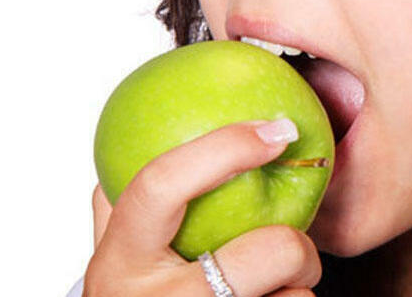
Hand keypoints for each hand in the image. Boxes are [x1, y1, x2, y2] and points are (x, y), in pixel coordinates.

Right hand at [85, 120, 321, 296]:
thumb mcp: (113, 264)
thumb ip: (121, 210)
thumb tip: (132, 144)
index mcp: (118, 265)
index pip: (161, 184)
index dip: (225, 147)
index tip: (276, 130)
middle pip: (269, 250)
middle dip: (298, 246)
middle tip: (294, 250)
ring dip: (298, 293)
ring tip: (276, 294)